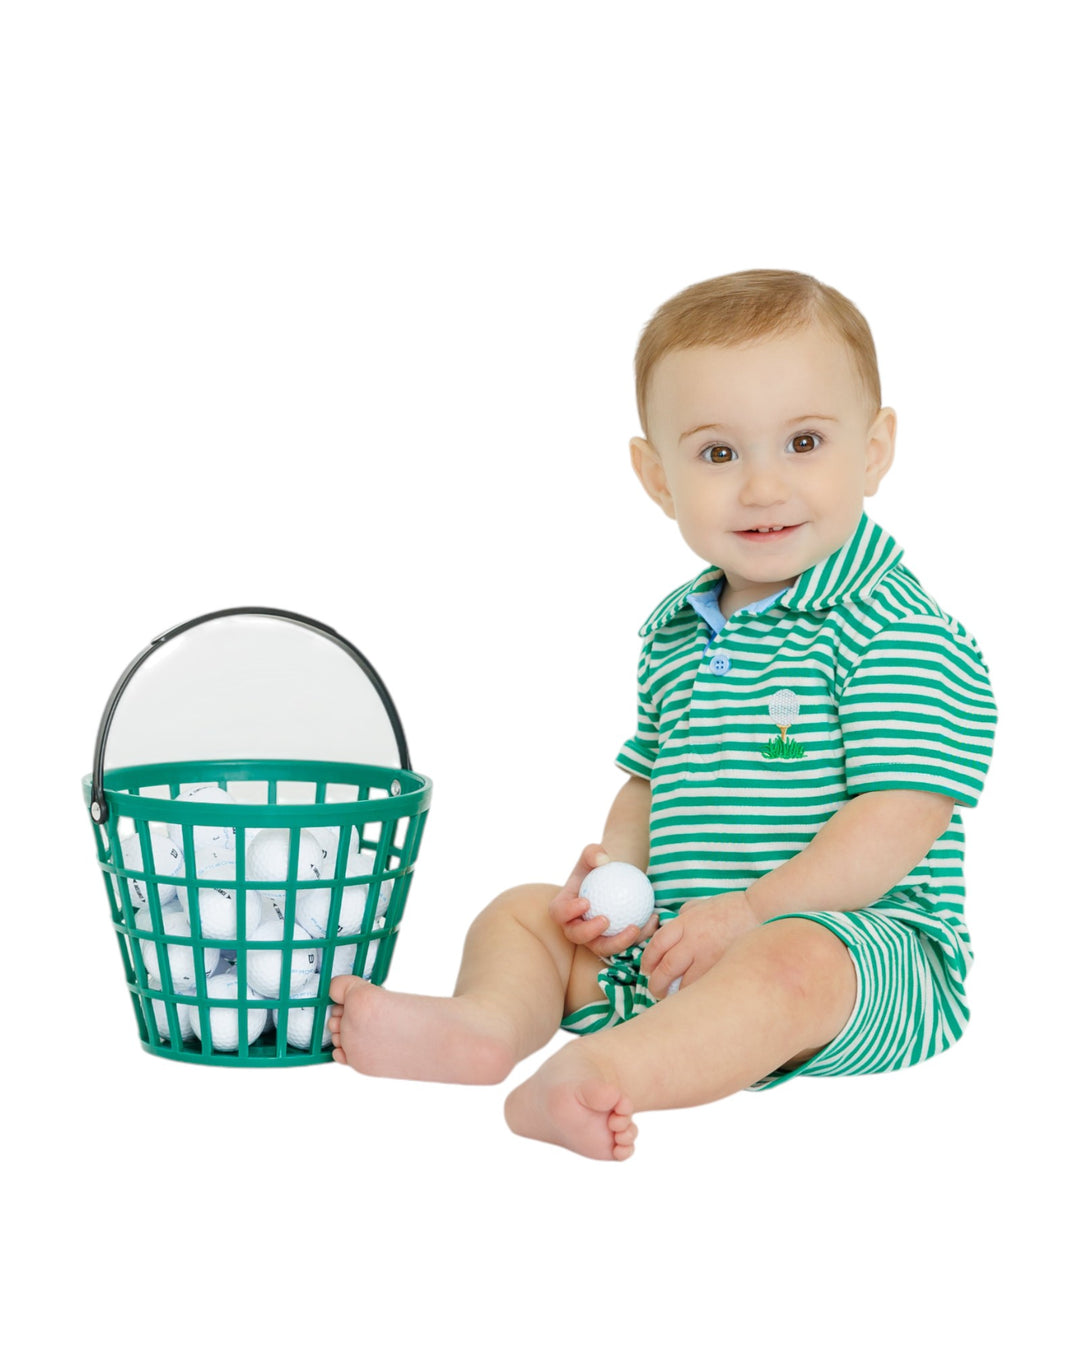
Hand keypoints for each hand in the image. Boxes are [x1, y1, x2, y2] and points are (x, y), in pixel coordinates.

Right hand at [548, 843, 659, 959]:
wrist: (612, 880)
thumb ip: (593, 852)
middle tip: (606, 920)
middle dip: (590, 933)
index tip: (586, 902)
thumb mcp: (593, 853)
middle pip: (578, 937)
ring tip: (635, 927)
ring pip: (604, 947)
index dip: (569, 912)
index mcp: (563, 908)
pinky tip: (653, 919)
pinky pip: (625, 943)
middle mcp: (575, 928)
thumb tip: (602, 859)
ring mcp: (593, 939)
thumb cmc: (598, 865)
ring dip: (619, 942)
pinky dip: (640, 934)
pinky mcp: (612, 943)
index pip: (560, 913)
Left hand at [639, 891, 759, 997]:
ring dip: (673, 994)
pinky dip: (693, 995)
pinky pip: (702, 987)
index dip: (647, 961)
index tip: (646, 970)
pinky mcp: (722, 968)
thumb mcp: (702, 905)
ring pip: (682, 983)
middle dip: (655, 984)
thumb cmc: (732, 907)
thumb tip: (675, 921)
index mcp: (685, 923)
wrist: (760, 911)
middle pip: (665, 968)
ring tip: (671, 999)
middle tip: (655, 990)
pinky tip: (692, 999)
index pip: (656, 945)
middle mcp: (693, 940)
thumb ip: (685, 914)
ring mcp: (708, 956)